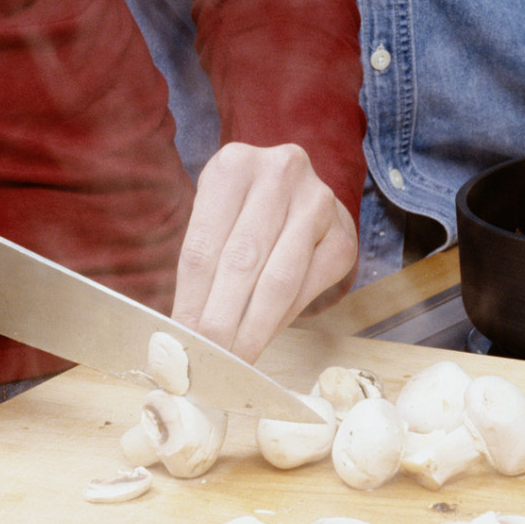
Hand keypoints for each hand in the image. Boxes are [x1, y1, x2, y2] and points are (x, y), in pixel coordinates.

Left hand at [171, 142, 357, 362]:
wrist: (299, 192)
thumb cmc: (243, 210)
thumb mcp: (215, 216)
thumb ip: (201, 263)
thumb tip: (183, 328)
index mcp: (233, 165)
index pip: (203, 244)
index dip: (191, 298)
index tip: (182, 338)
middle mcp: (280, 173)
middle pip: (242, 261)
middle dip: (221, 319)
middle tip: (207, 357)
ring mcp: (318, 202)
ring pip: (279, 279)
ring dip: (253, 327)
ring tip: (234, 358)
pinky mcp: (342, 235)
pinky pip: (308, 288)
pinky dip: (282, 320)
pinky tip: (263, 338)